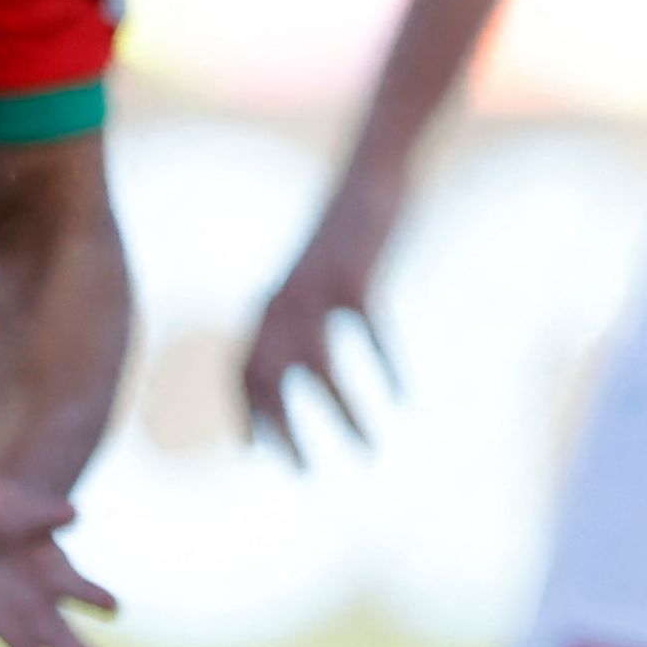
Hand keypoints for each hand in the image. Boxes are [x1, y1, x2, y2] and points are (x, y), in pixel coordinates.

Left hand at [240, 171, 402, 465]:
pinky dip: (385, 368)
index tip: (255, 452)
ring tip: (367, 449)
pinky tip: (403, 397)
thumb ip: (300, 310)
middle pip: (268, 380)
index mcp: (269, 302)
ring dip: (340, 413)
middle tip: (303, 473)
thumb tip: (297, 355)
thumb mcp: (314, 273)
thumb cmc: (347, 225)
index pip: (243, 370)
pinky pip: (368, 333)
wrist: (369, 173)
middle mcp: (282, 300)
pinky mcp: (355, 275)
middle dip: (283, 430)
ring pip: (320, 366)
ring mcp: (317, 288)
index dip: (246, 412)